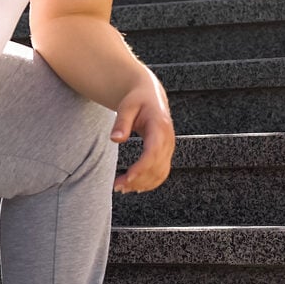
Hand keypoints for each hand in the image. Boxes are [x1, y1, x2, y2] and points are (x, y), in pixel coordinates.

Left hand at [110, 74, 174, 192]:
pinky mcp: (166, 154)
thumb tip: (115, 139)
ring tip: (121, 188)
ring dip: (142, 184)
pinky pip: (161, 173)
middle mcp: (168, 140)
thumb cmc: (137, 100)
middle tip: (116, 186)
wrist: (150, 96)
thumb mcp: (127, 107)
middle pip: (157, 167)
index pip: (153, 152)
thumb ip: (121, 122)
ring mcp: (169, 149)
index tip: (127, 178)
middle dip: (138, 180)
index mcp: (160, 127)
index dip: (142, 168)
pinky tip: (134, 187)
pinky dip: (149, 183)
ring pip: (160, 174)